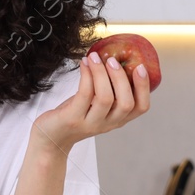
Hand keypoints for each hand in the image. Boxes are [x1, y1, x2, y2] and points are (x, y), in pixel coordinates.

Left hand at [32, 50, 150, 154]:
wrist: (50, 136)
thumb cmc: (74, 113)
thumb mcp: (95, 103)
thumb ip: (108, 88)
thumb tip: (114, 58)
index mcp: (118, 119)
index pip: (141, 107)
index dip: (144, 87)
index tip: (141, 67)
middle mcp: (107, 124)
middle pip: (126, 103)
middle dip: (121, 78)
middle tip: (112, 59)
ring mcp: (90, 124)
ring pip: (105, 98)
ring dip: (101, 73)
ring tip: (95, 57)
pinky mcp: (73, 119)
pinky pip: (84, 94)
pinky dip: (86, 75)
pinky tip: (84, 64)